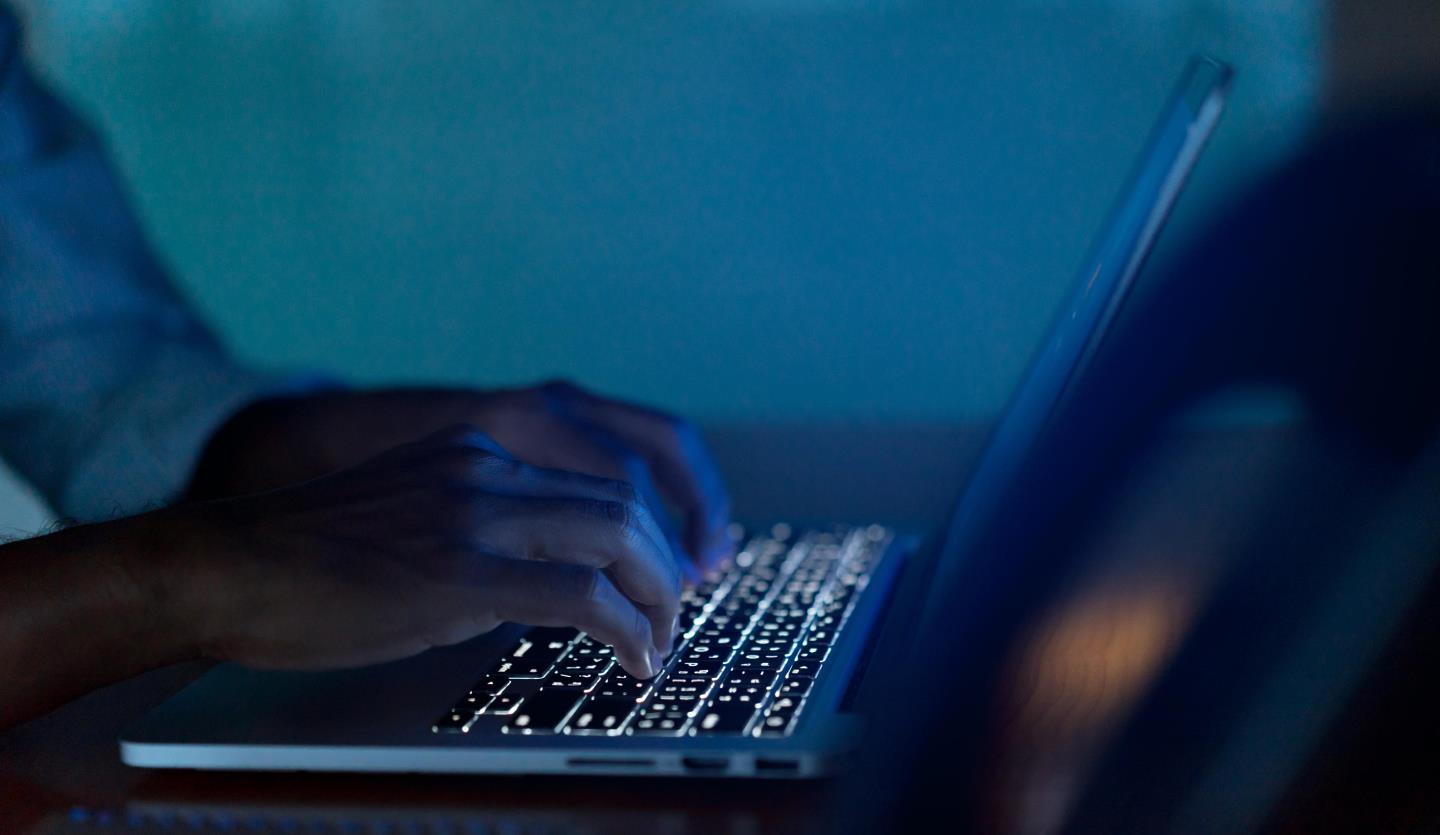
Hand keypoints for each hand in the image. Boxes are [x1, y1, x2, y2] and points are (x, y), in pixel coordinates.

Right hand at [178, 425, 679, 677]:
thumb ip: (480, 524)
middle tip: (676, 611)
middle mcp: (486, 466)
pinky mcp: (460, 571)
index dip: (654, 521)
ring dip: (658, 594)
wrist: (228, 565)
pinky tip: (634, 658)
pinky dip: (626, 629)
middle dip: (668, 561)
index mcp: (477, 448)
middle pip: (623, 499)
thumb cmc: (309, 558)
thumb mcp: (412, 513)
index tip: (671, 566)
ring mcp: (474, 513)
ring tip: (661, 640)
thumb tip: (544, 576)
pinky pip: (580, 594)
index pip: (600, 467)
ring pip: (616, 535)